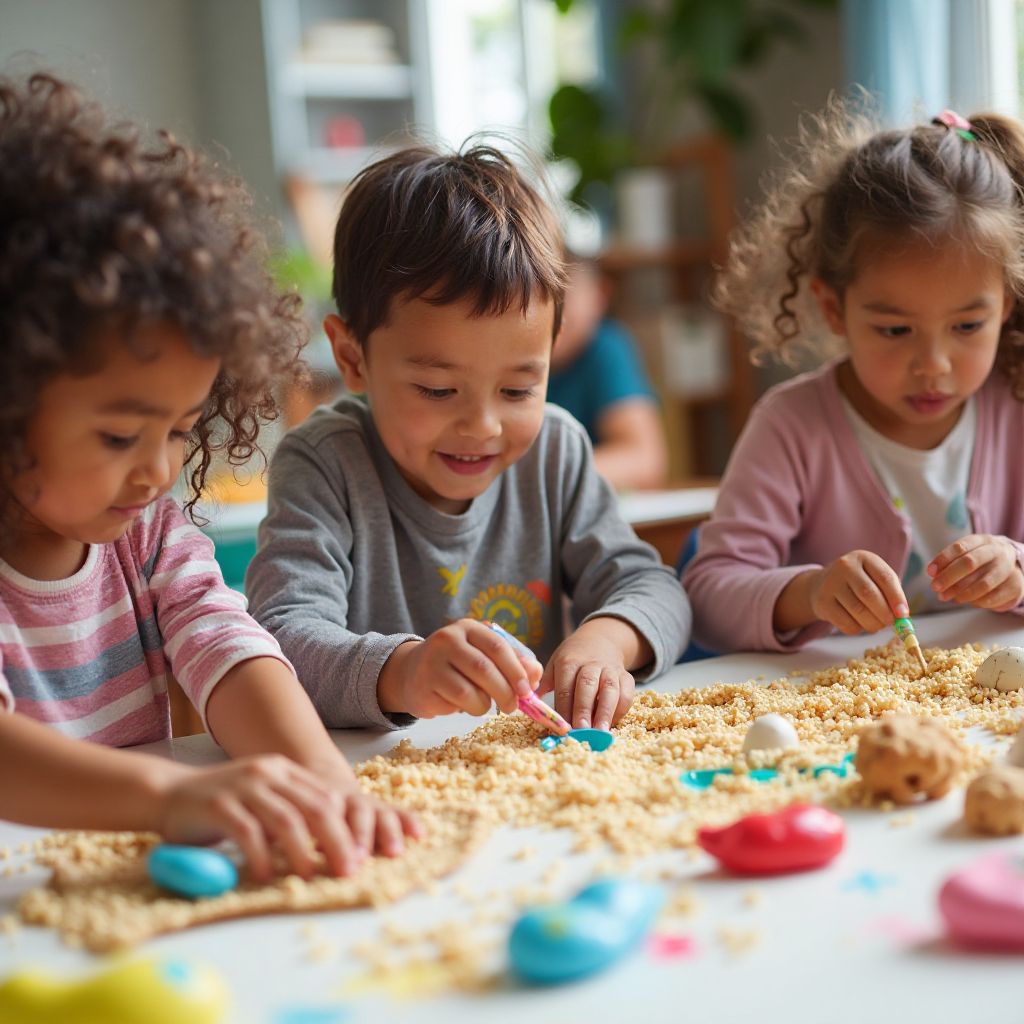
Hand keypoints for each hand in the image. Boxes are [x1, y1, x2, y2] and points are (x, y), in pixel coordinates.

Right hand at [156, 754, 417, 882]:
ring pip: (286, 819)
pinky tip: (267, 876)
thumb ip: (293, 812)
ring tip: (310, 877)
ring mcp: (243, 786)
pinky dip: (262, 856)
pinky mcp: (218, 804)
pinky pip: (247, 832)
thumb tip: (333, 846)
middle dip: (336, 841)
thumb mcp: (265, 801)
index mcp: (285, 770)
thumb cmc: (223, 806)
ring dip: (302, 852)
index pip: (329, 797)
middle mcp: (269, 772)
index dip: (349, 827)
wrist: (168, 794)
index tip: (362, 856)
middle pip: (316, 807)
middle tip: (348, 870)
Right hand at [378, 618, 541, 718]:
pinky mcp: (422, 687)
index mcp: (468, 628)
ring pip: (468, 693)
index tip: (527, 690)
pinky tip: (460, 704)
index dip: (516, 670)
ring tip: (482, 704)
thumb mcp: (485, 655)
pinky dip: (464, 710)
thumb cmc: (458, 664)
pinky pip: (453, 705)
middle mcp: (447, 640)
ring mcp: (431, 663)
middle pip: (484, 670)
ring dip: (484, 705)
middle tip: (512, 707)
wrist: (413, 671)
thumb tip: (536, 675)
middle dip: (505, 693)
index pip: (497, 647)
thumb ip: (513, 662)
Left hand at [537, 620, 637, 730]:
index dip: (564, 708)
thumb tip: (525, 703)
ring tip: (600, 732)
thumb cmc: (572, 658)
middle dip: (584, 709)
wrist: (600, 640)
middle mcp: (590, 664)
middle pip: (587, 686)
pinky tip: (612, 724)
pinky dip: (620, 710)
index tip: (562, 727)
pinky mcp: (626, 676)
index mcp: (568, 662)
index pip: (565, 687)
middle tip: (581, 730)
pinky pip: (627, 693)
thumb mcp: (554, 665)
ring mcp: (610, 669)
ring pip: (609, 689)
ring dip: (605, 712)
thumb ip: (543, 684)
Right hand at [807, 550, 907, 634]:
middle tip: (890, 623)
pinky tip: (859, 624)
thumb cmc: (858, 583)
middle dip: (884, 613)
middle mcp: (844, 566)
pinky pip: (845, 623)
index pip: (884, 577)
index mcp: (863, 557)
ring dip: (873, 624)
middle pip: (869, 594)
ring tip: (877, 625)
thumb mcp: (875, 579)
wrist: (822, 585)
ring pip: (858, 610)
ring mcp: (830, 583)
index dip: (897, 598)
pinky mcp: (822, 602)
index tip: (903, 614)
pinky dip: (858, 629)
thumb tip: (902, 617)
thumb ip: (891, 594)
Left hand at [928, 534, 1023, 610]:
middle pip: (970, 563)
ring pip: (983, 584)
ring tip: (946, 597)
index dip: (943, 559)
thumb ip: (949, 562)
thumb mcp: (967, 554)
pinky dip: (975, 601)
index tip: (930, 572)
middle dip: (949, 577)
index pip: (960, 547)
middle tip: (935, 587)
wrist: (1012, 564)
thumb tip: (932, 573)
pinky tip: (964, 600)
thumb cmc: (981, 560)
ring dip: (960, 593)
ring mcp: (1008, 569)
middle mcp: (997, 552)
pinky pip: (992, 598)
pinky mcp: (1015, 586)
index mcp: (982, 540)